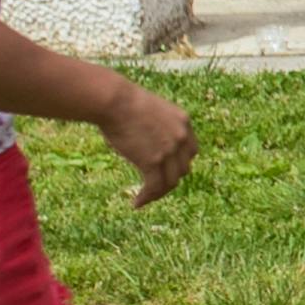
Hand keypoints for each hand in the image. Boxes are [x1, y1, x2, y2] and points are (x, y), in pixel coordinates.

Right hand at [101, 81, 195, 207]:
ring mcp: (169, 150)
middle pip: (183, 168)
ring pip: (171, 182)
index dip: (179, 164)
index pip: (190, 151)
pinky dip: (147, 198)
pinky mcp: (152, 161)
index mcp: (183, 122)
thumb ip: (156, 127)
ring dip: (158, 193)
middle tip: (154, 187)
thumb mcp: (150, 111)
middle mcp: (181, 137)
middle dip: (169, 179)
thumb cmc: (122, 102)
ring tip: (144, 198)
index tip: (166, 171)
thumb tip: (147, 143)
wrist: (114, 101)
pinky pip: (154, 187)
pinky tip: (136, 203)